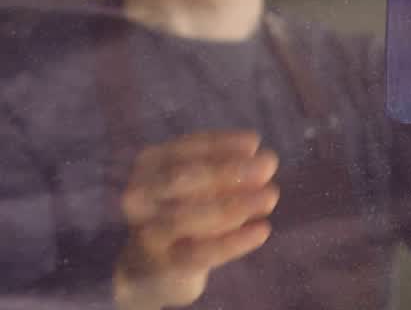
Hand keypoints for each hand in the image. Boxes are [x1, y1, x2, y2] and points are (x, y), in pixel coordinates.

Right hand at [113, 131, 279, 309]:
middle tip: (268, 166)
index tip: (254, 142)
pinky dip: (235, 241)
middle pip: (182, 178)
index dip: (221, 144)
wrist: (152, 267)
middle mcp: (139, 195)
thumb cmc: (186, 211)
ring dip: (237, 204)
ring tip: (270, 197)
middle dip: (228, 170)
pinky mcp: (163, 265)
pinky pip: (201, 252)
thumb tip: (267, 161)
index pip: (185, 148)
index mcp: (149, 164)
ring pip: (190, 216)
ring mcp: (147, 231)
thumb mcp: (204, 186)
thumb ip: (229, 172)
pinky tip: (262, 230)